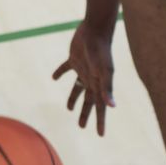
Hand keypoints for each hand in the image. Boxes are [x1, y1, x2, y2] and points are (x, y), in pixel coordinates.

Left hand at [53, 19, 115, 135]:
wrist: (95, 30)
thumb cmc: (101, 51)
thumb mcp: (104, 71)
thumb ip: (107, 88)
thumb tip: (112, 106)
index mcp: (99, 84)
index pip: (99, 107)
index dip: (100, 121)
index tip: (100, 134)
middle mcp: (92, 79)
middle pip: (88, 101)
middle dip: (85, 114)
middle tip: (82, 126)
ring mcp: (83, 69)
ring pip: (77, 88)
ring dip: (73, 98)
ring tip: (69, 109)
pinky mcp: (74, 59)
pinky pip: (65, 69)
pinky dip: (60, 73)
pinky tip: (54, 78)